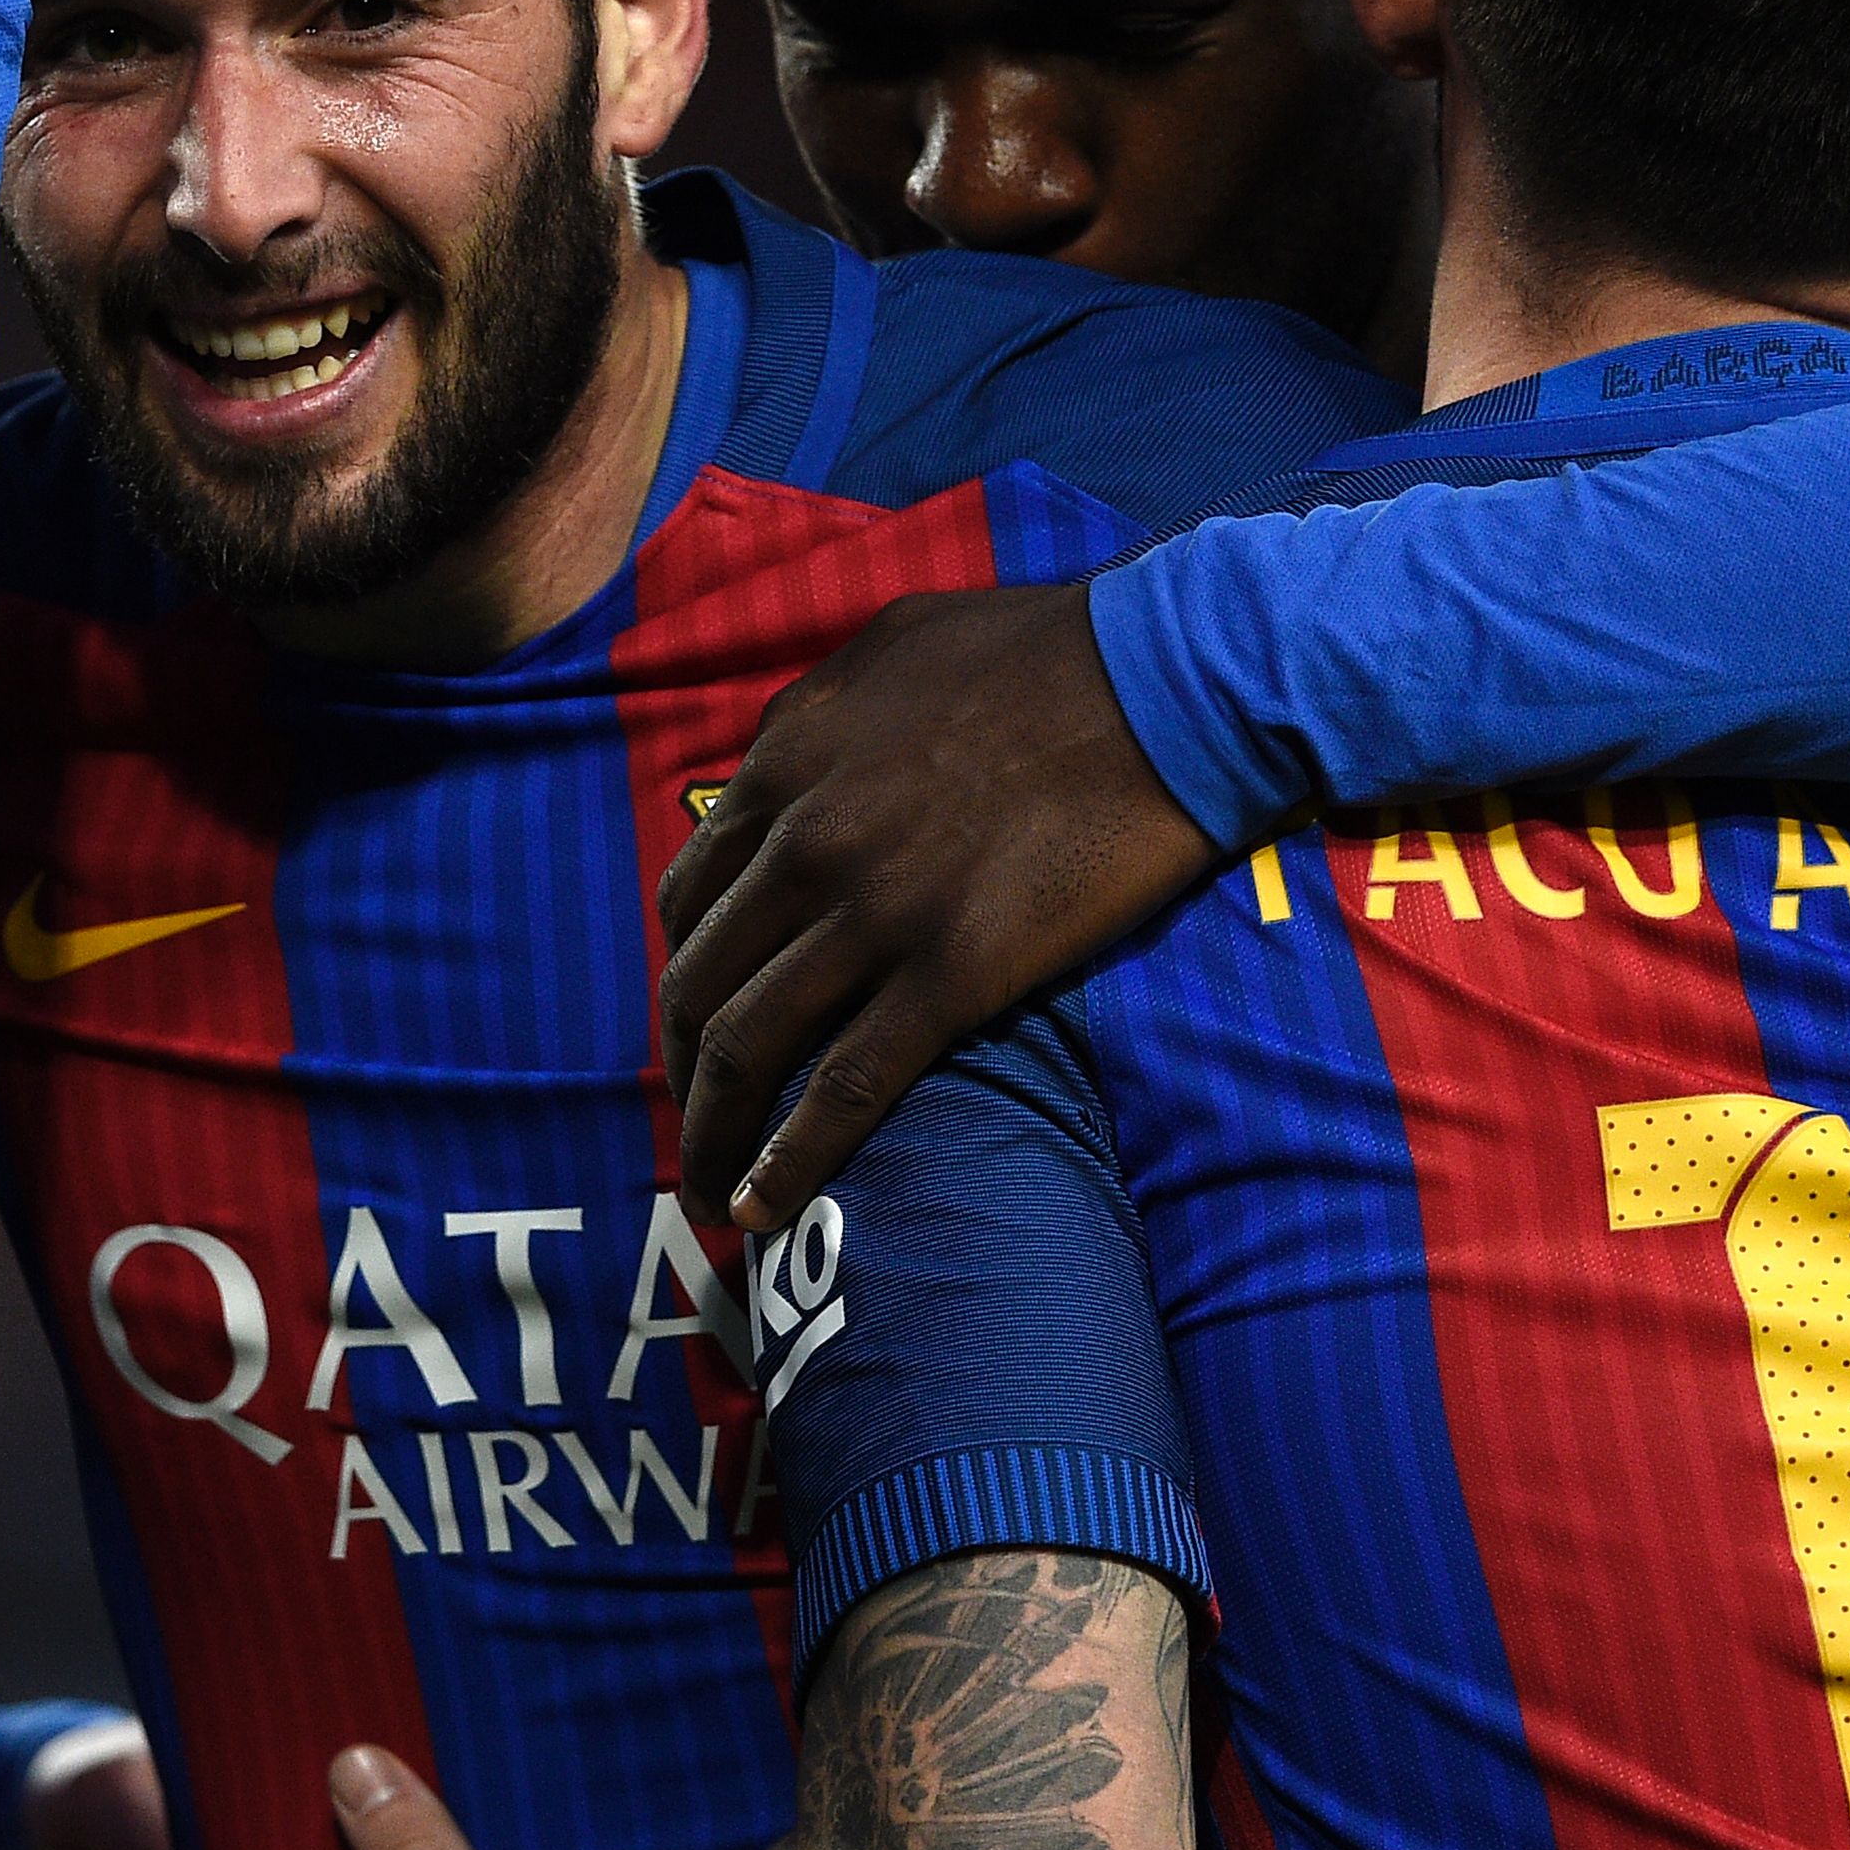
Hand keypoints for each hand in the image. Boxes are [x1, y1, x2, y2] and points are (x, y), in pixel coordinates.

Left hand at [658, 585, 1217, 1231]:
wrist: (1169, 682)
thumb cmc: (1052, 649)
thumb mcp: (899, 644)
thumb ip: (824, 709)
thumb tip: (789, 757)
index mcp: (784, 762)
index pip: (691, 894)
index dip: (683, 968)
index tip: (696, 1019)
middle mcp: (804, 842)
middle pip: (697, 981)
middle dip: (680, 1069)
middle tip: (689, 1126)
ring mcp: (873, 913)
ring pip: (748, 1047)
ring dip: (711, 1134)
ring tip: (705, 1196)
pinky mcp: (951, 975)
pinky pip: (844, 1087)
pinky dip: (790, 1159)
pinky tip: (764, 1205)